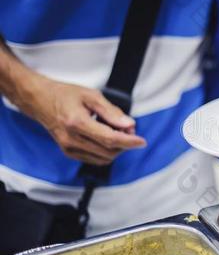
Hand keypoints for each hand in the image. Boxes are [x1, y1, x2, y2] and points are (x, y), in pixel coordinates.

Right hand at [18, 76, 145, 164]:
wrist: (40, 101)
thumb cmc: (65, 95)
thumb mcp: (91, 95)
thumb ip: (112, 112)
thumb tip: (129, 124)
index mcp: (77, 123)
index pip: (110, 139)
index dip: (129, 142)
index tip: (142, 141)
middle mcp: (72, 139)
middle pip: (109, 151)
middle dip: (124, 143)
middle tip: (129, 129)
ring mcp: (69, 148)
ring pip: (103, 158)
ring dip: (116, 149)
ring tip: (118, 132)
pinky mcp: (69, 153)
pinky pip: (95, 159)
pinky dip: (106, 151)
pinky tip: (107, 138)